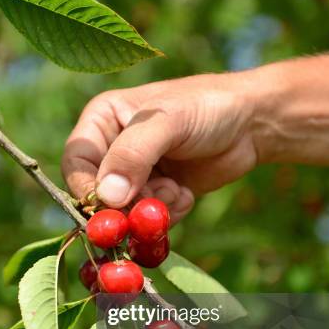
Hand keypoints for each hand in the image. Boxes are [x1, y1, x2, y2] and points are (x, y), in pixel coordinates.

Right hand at [62, 73, 257, 222]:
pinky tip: (187, 193)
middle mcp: (113, 149)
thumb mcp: (168, 122)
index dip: (87, 189)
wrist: (251, 124)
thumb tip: (106, 198)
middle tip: (151, 206)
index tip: (110, 207)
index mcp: (103, 120)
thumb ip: (134, 155)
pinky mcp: (158, 195)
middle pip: (99, 194)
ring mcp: (136, 175)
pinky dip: (169, 214)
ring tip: (176, 189)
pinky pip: (150, 220)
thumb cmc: (206, 107)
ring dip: (152, 210)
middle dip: (126, 206)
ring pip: (126, 212)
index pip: (77, 162)